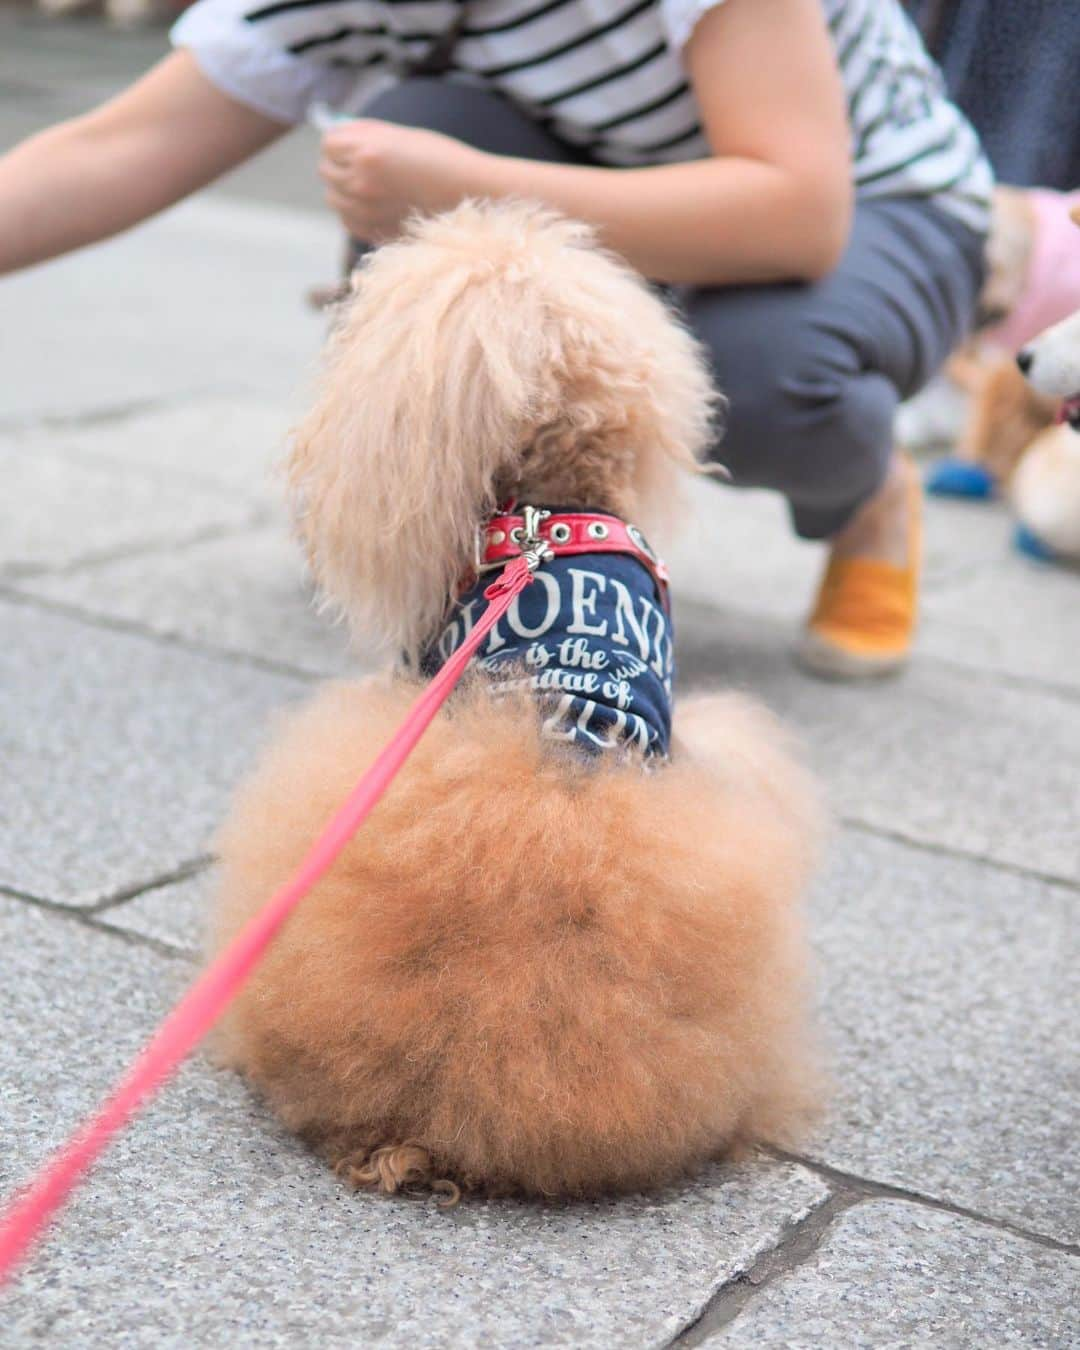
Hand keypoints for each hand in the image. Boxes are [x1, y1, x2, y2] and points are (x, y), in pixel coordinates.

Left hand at [318, 119, 483, 242]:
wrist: (473, 196)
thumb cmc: (442, 159)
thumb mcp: (401, 135)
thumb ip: (366, 135)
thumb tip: (336, 136)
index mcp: (367, 151)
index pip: (328, 144)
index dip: (339, 143)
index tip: (351, 145)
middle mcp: (361, 182)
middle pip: (326, 172)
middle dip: (338, 166)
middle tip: (358, 166)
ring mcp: (366, 211)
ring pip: (334, 199)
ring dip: (344, 191)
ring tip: (368, 187)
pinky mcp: (375, 233)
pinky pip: (348, 221)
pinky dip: (354, 213)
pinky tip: (375, 206)